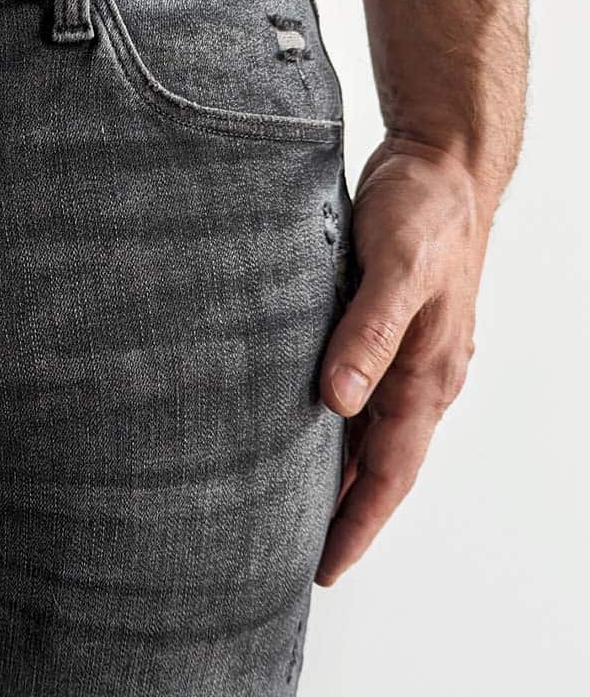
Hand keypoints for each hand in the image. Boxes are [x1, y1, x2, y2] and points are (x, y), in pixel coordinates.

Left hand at [315, 134, 498, 585]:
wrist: (441, 165)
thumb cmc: (423, 212)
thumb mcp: (397, 267)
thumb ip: (368, 333)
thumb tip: (337, 401)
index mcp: (427, 373)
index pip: (390, 470)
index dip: (358, 522)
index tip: (324, 568)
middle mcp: (419, 373)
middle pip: (379, 462)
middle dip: (346, 512)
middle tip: (297, 554)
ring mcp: (406, 353)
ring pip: (369, 431)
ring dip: (339, 471)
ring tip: (293, 505)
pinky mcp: (384, 327)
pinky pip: (361, 390)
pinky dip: (335, 421)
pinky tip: (305, 425)